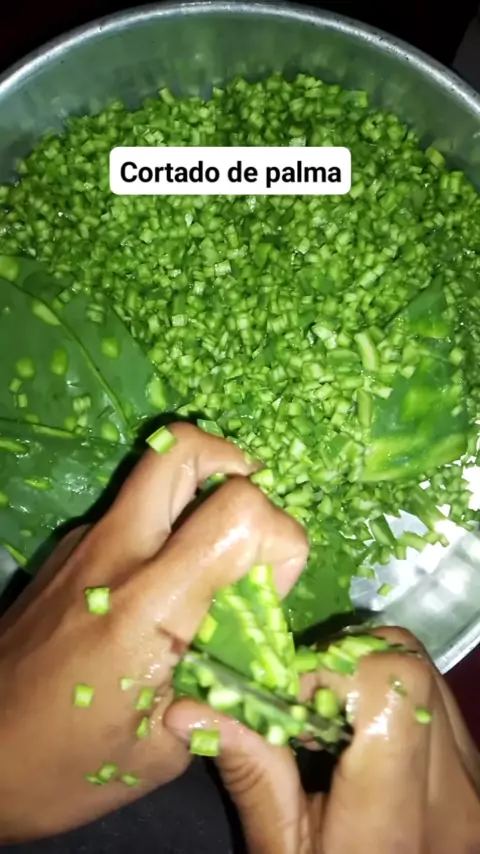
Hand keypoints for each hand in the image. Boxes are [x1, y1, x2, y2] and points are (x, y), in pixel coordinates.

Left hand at [0, 423, 307, 843]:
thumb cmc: (63, 768)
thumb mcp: (161, 752)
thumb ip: (221, 692)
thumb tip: (251, 653)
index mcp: (149, 605)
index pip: (240, 511)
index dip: (281, 541)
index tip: (270, 592)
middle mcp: (116, 553)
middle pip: (186, 449)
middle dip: (237, 469)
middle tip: (251, 524)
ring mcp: (85, 543)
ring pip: (155, 472)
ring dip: (201, 493)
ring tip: (212, 556)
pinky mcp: (67, 550)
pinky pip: (131, 510)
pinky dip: (165, 526)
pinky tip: (161, 589)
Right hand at [166, 628, 479, 853]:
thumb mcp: (283, 852)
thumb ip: (251, 775)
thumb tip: (184, 709)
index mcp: (395, 820)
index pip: (388, 684)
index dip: (330, 668)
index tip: (288, 695)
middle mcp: (454, 792)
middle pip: (406, 662)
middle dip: (345, 660)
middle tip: (305, 700)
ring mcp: (475, 779)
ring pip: (425, 668)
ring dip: (369, 669)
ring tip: (332, 714)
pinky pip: (439, 696)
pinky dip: (396, 690)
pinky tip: (365, 728)